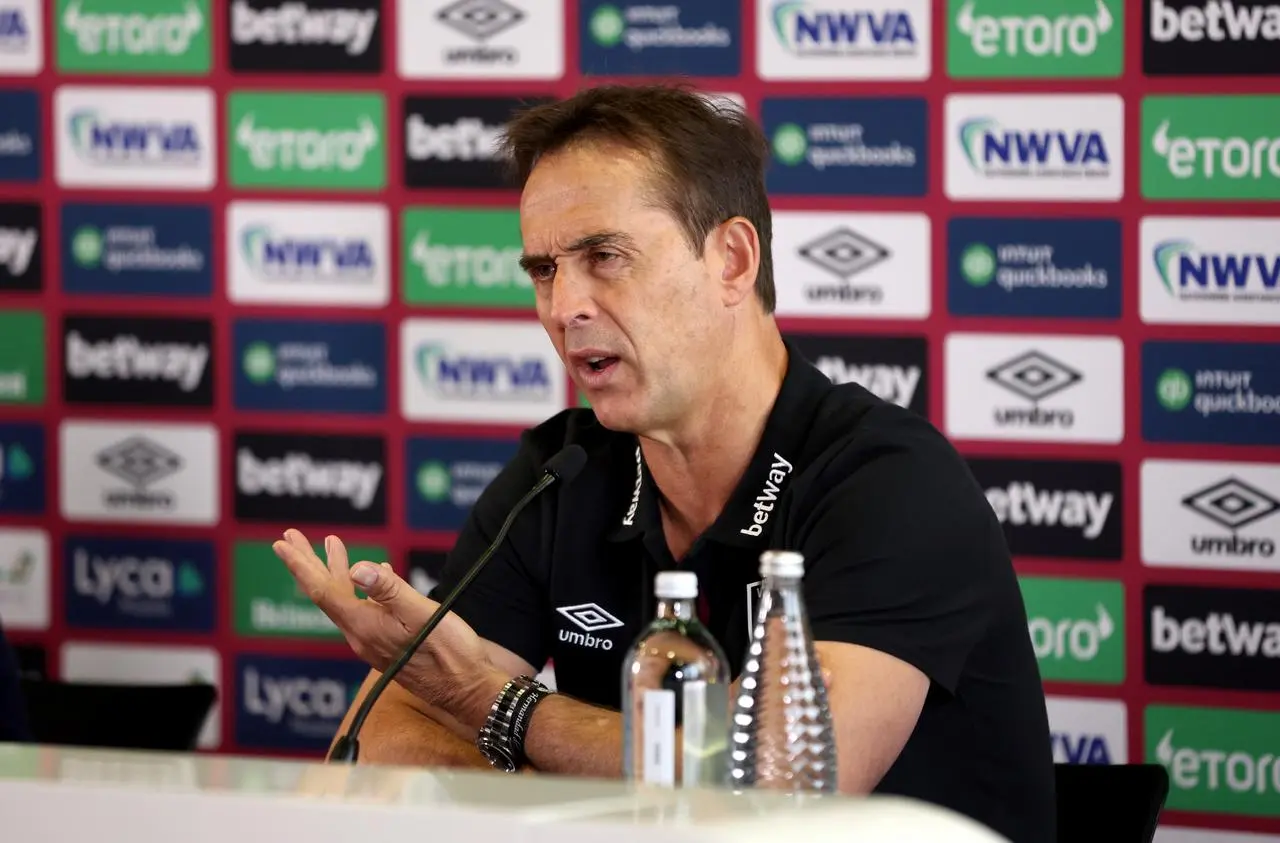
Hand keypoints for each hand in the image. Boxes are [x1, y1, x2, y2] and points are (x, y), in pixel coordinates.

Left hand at [271, 529, 500, 725]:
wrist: (466, 690)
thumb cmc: (449, 652)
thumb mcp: (421, 613)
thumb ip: (389, 590)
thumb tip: (356, 568)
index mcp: (365, 625)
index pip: (323, 591)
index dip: (302, 565)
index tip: (282, 544)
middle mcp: (361, 635)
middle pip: (326, 594)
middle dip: (308, 564)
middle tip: (289, 538)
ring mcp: (373, 641)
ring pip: (344, 601)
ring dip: (334, 571)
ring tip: (330, 546)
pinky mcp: (386, 645)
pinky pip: (363, 609)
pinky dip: (359, 587)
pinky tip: (370, 575)